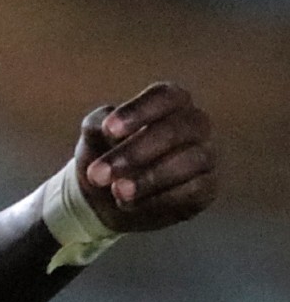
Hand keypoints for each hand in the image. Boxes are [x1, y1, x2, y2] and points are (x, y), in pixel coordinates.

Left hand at [70, 83, 214, 234]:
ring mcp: (204, 155)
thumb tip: (108, 130)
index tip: (108, 129)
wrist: (106, 199)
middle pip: (174, 130)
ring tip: (116, 191)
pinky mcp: (207, 187)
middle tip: (98, 174)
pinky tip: (132, 204)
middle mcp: (194, 124)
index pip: (165, 96)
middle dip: (134, 153)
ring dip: (148, 178)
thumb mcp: (93, 137)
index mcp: (171, 102)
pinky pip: (193, 191)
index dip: (138, 111)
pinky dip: (160, 199)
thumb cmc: (104, 155)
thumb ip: (98, 126)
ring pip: (188, 161)